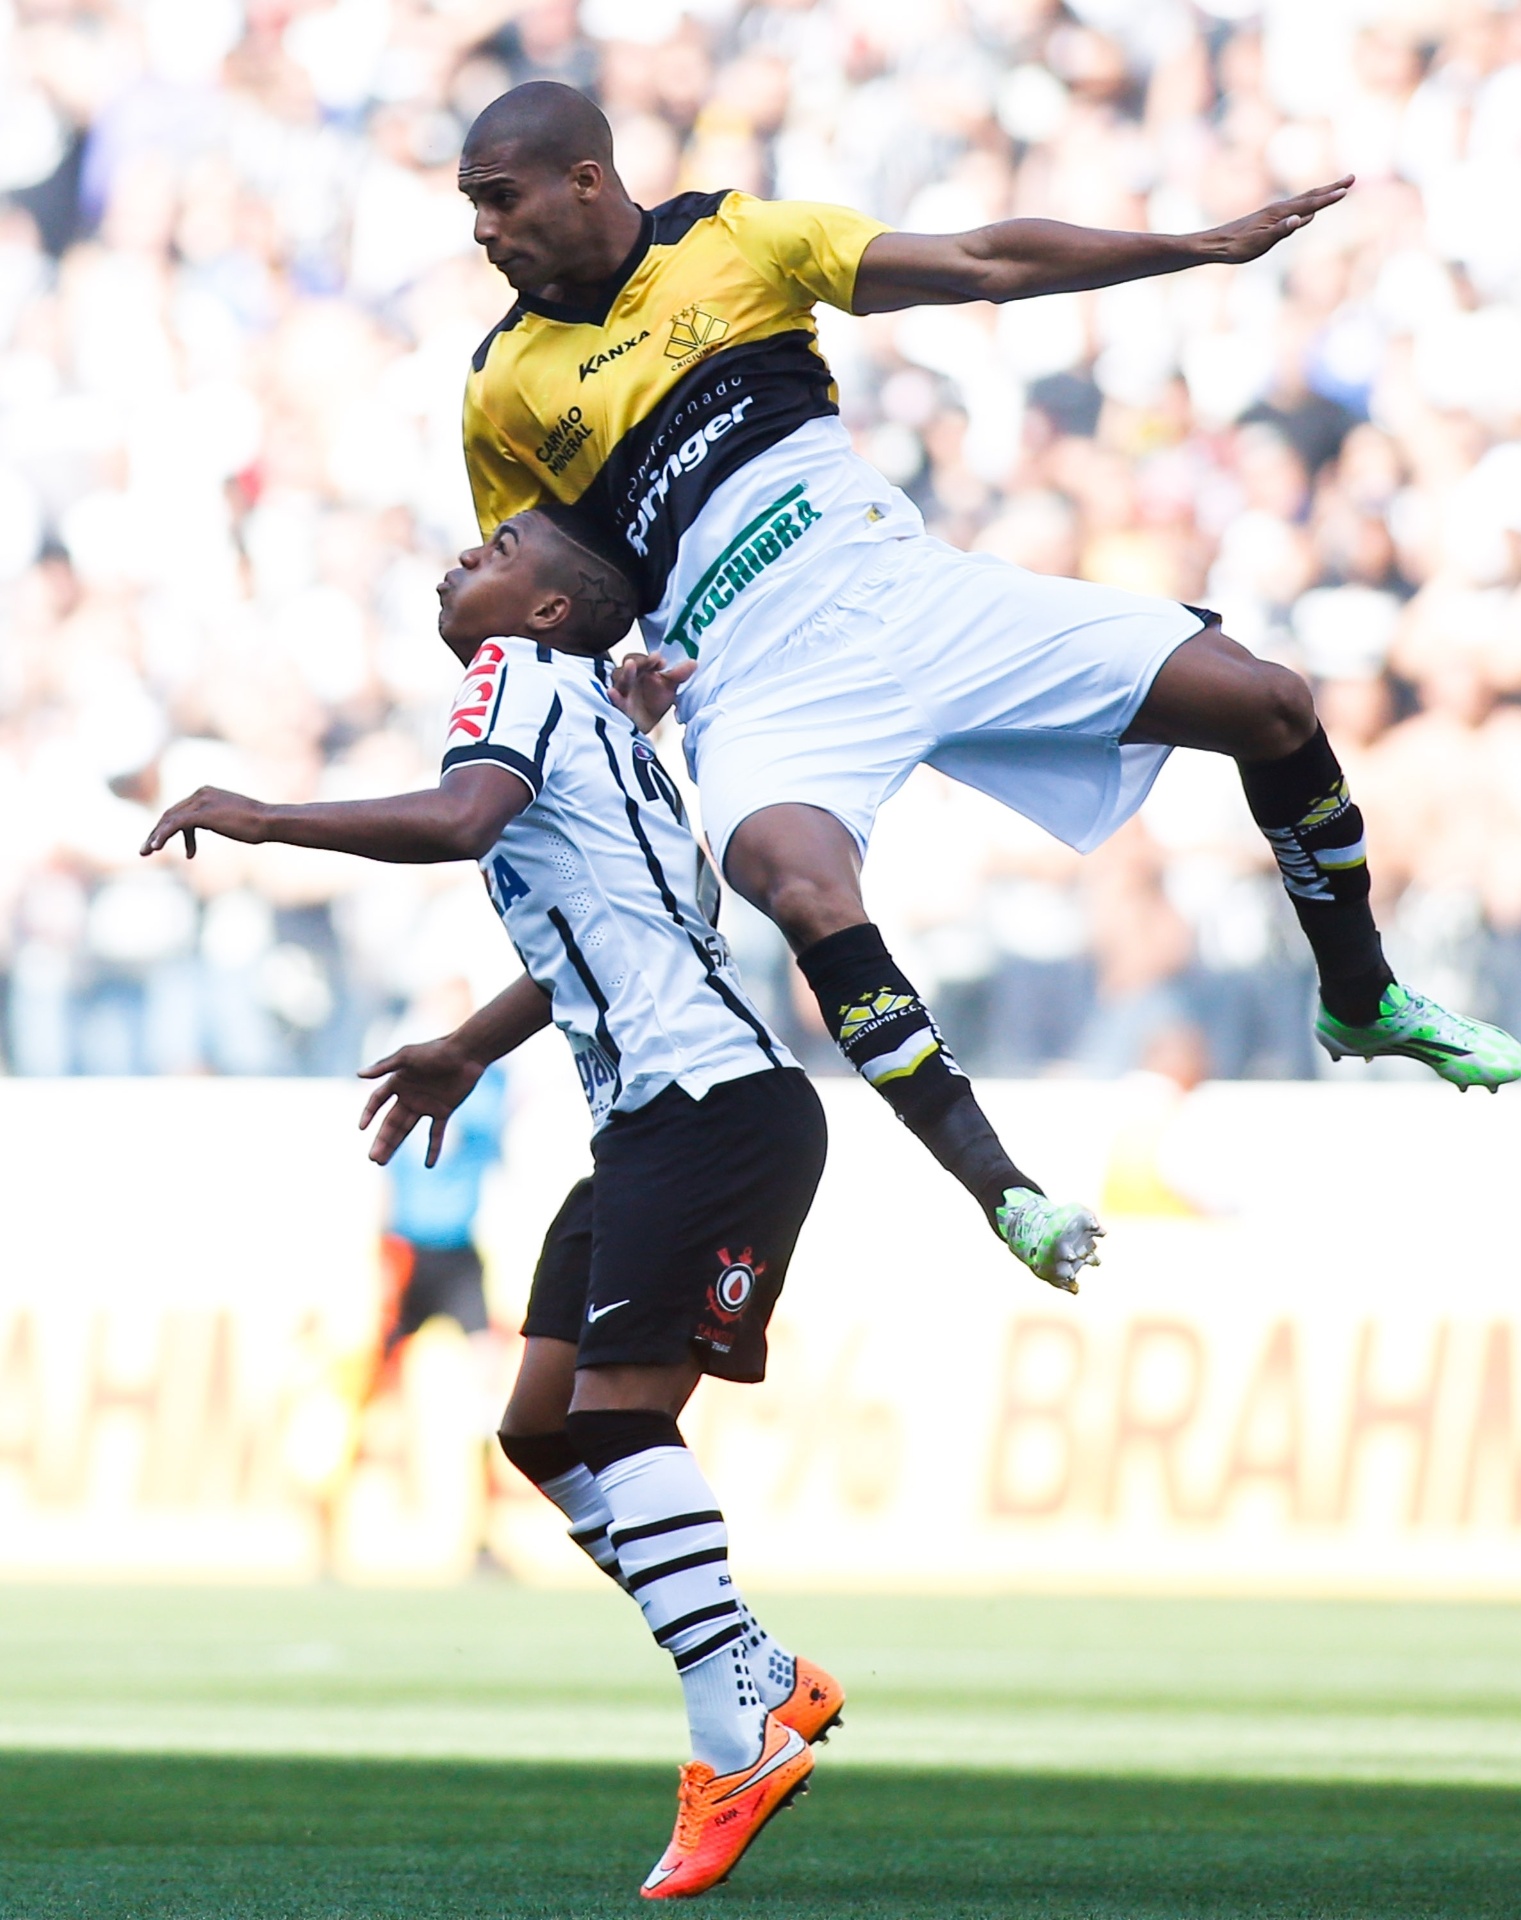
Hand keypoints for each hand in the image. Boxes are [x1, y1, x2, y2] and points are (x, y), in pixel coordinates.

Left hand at [140, 786, 271, 859]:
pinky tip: (156, 847)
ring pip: (168, 819)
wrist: (268, 822)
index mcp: (206, 793)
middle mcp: (200, 793)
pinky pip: (175, 825)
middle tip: (145, 850)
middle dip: (156, 832)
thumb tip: (222, 824)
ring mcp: (200, 802)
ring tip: (146, 852)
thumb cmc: (259, 824)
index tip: (182, 852)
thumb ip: (220, 819)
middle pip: (170, 814)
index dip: (174, 831)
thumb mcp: (234, 819)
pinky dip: (162, 836)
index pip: (182, 811)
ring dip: (155, 836)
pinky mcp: (201, 813)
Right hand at [358, 1037, 486, 1165]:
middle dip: (382, 1140)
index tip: (362, 1128)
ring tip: (382, 1162)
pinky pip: (436, 1134)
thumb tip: (358, 1074)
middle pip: (391, 1122)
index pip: (377, 1101)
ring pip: (407, 1130)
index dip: (369, 1113)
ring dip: (395, 1146)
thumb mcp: (407, 1056)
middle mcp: (409, 1096)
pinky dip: (433, 1149)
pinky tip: (429, 1165)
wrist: (467, 1053)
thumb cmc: (435, 1051)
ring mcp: (426, 1105)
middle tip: (373, 1158)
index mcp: (398, 1082)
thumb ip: (384, 1066)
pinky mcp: (443, 1111)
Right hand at [611, 652, 694, 732]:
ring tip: (631, 666)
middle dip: (641, 662)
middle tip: (652, 660)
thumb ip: (679, 675)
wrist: (644, 726)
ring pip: (620, 680)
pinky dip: (614, 697)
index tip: (661, 661)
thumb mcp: (669, 687)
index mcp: (642, 671)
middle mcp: (630, 678)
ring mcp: (623, 692)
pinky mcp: (619, 708)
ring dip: (626, 673)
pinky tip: (612, 692)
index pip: (644, 660)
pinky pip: (614, 701)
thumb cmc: (653, 702)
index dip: (651, 659)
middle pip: (631, 665)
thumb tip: (694, 663)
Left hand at [1199, 177, 1353, 263]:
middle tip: (1352, 178)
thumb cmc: (1237, 247)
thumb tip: (1301, 218)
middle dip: (1332, 188)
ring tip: (1338, 189)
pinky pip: (1295, 209)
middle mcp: (1279, 209)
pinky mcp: (1269, 219)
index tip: (1347, 189)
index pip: (1311, 203)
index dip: (1330, 197)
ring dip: (1322, 194)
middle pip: (1311, 195)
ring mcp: (1274, 213)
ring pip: (1304, 200)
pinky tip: (1310, 209)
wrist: (1216, 244)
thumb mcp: (1260, 243)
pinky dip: (1308, 205)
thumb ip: (1281, 230)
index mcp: (1280, 213)